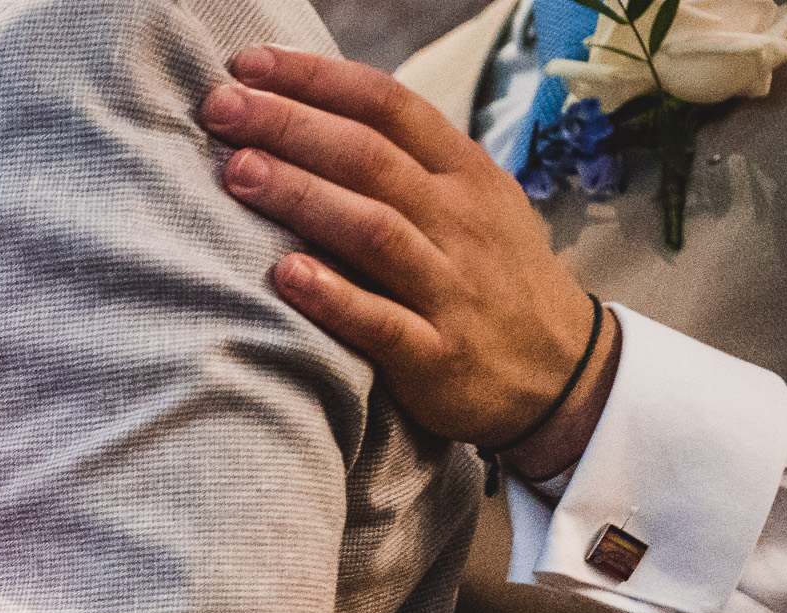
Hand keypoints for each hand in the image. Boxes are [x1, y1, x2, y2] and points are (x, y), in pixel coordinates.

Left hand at [199, 46, 620, 479]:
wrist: (564, 375)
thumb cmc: (492, 279)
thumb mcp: (473, 203)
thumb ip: (406, 164)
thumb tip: (313, 115)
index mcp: (463, 173)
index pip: (387, 105)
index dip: (316, 79)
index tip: (250, 64)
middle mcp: (459, 221)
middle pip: (369, 157)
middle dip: (291, 125)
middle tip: (222, 107)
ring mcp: (451, 288)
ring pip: (373, 230)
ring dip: (302, 197)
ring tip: (238, 172)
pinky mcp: (438, 356)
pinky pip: (381, 323)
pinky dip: (333, 297)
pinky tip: (284, 275)